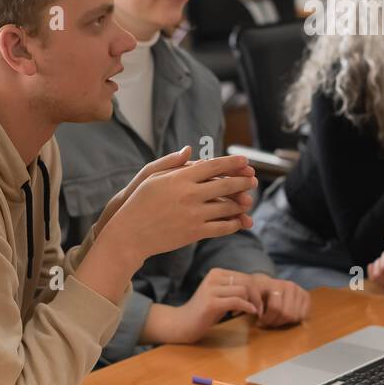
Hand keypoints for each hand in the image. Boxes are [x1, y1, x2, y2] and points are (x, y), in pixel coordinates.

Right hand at [103, 148, 257, 262]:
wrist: (130, 234)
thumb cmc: (139, 202)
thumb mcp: (152, 177)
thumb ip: (173, 163)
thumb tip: (189, 150)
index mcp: (180, 178)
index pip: (213, 166)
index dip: (232, 163)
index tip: (245, 162)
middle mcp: (190, 194)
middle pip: (225, 185)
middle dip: (242, 182)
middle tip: (253, 180)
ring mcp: (194, 214)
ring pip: (226, 207)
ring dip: (240, 203)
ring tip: (248, 200)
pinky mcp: (194, 232)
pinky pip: (221, 227)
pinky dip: (233, 224)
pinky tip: (239, 221)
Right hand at [166, 267, 263, 342]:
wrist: (182, 324)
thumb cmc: (204, 312)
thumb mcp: (220, 296)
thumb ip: (235, 289)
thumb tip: (259, 289)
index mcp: (216, 272)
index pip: (245, 276)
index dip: (256, 290)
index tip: (259, 303)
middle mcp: (213, 277)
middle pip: (247, 281)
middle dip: (257, 296)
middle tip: (260, 309)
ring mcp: (211, 289)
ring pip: (244, 290)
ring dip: (253, 302)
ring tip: (251, 312)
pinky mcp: (211, 303)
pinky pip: (237, 301)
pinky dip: (248, 307)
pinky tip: (251, 313)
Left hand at [247, 274, 310, 327]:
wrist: (266, 284)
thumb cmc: (258, 292)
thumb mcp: (251, 294)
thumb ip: (252, 301)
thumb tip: (258, 311)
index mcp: (277, 285)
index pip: (275, 308)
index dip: (267, 318)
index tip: (259, 321)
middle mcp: (291, 286)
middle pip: (287, 314)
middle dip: (275, 322)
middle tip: (268, 323)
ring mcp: (300, 291)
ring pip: (295, 317)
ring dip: (284, 323)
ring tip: (275, 320)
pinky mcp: (306, 296)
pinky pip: (303, 315)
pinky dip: (294, 320)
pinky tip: (285, 318)